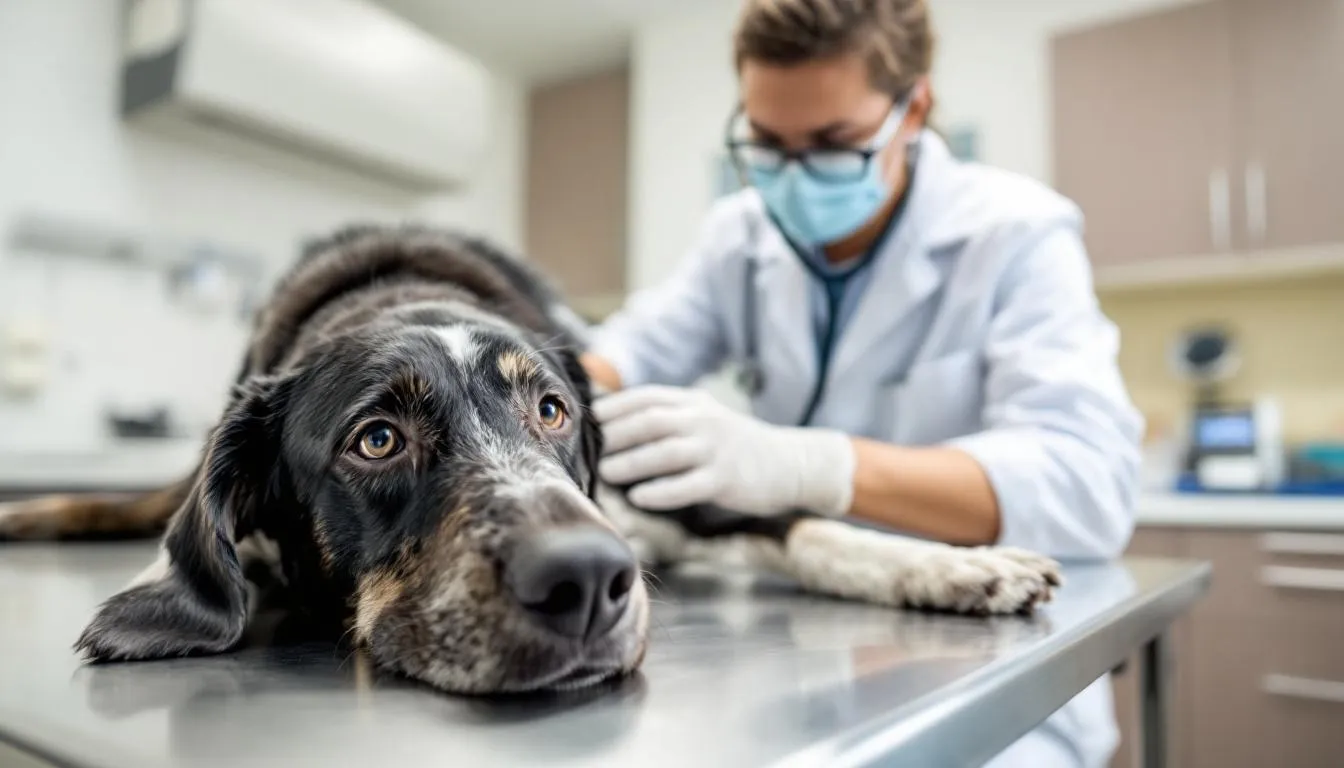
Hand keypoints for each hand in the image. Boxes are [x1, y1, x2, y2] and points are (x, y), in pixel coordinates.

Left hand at [593, 385, 855, 515]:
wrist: (788, 463)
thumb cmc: (735, 444)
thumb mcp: (704, 418)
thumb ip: (668, 416)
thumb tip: (612, 422)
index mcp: (694, 402)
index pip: (647, 397)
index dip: (614, 407)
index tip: (587, 420)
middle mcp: (704, 421)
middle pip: (651, 422)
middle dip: (615, 436)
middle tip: (588, 451)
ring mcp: (716, 450)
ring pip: (665, 453)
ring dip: (631, 463)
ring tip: (606, 473)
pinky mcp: (726, 480)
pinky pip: (687, 486)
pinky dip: (660, 492)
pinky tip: (639, 497)